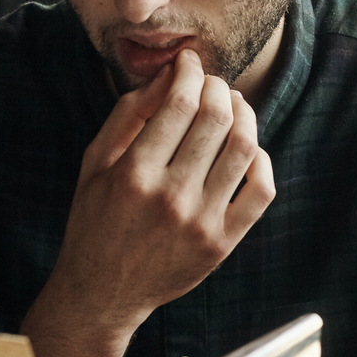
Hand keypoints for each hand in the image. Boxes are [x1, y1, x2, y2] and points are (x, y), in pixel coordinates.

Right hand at [22, 49, 275, 356]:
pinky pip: (261, 190)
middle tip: (211, 83)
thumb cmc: (94, 220)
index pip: (179, 103)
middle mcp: (170, 197)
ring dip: (244, 114)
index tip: (189, 63)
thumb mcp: (95, 163)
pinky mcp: (222, 243)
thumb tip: (167, 76)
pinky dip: (261, 159)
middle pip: (215, 118)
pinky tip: (247, 149)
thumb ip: (128, 115)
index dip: (189, 72)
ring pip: (244, 148)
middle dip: (217, 87)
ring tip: (233, 105)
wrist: (103, 292)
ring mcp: (201, 223)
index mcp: (134, 174)